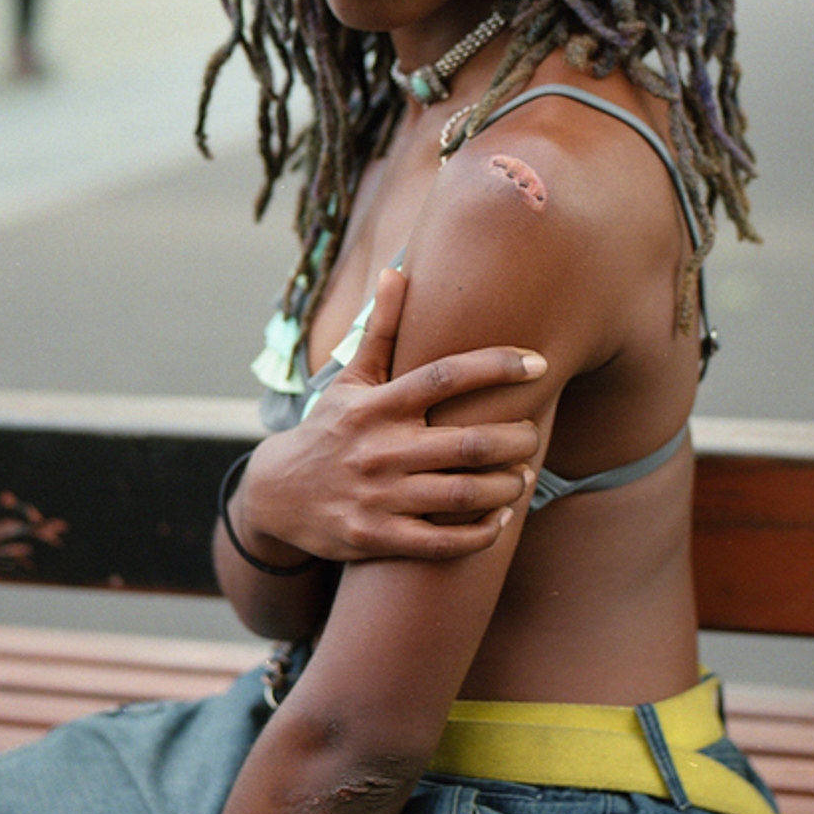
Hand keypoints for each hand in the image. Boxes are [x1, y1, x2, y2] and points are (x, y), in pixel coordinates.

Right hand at [236, 266, 547, 565]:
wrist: (275, 493)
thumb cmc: (330, 428)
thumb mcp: (352, 379)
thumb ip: (382, 329)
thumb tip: (397, 270)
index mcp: (377, 405)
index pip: (444, 375)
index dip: (496, 365)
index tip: (538, 363)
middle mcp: (378, 449)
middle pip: (468, 442)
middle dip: (516, 438)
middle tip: (531, 433)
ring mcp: (376, 496)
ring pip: (462, 494)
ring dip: (506, 485)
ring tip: (521, 475)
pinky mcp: (376, 537)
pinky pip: (443, 542)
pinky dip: (481, 532)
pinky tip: (500, 518)